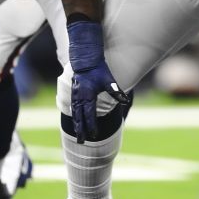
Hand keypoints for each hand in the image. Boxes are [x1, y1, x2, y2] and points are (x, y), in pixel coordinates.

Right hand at [67, 20, 129, 143]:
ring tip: (78, 134)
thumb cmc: (98, 69)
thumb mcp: (108, 79)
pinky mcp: (73, 91)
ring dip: (76, 124)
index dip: (91, 126)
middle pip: (79, 117)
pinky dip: (74, 115)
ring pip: (74, 113)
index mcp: (88, 95)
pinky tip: (75, 120)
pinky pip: (73, 107)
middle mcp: (79, 96)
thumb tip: (125, 100)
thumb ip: (115, 90)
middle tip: (81, 141)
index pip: (89, 115)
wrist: (85, 58)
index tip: (94, 135)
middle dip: (80, 130)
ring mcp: (75, 94)